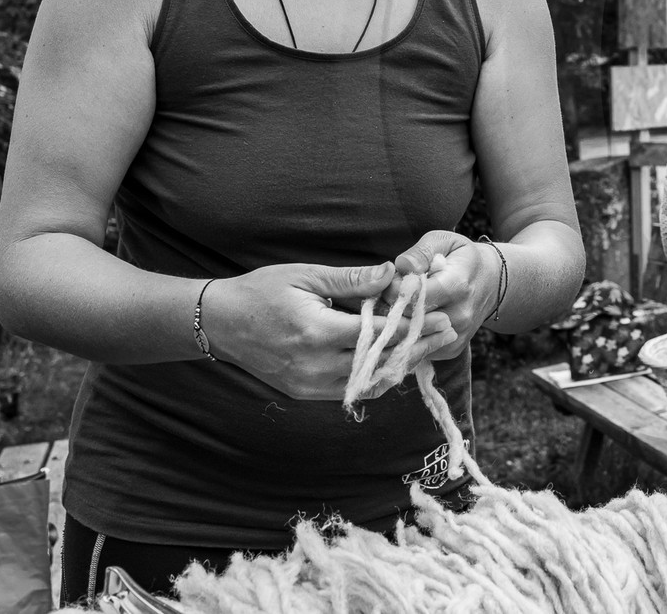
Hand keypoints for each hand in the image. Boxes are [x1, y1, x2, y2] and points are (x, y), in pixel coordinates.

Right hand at [202, 262, 454, 399]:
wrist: (219, 324)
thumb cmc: (261, 292)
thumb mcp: (306, 276)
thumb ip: (351, 280)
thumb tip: (392, 273)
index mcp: (316, 332)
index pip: (378, 333)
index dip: (413, 325)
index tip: (440, 316)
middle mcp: (314, 366)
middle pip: (380, 362)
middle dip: (417, 347)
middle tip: (447, 332)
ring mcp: (309, 385)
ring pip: (369, 382)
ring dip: (401, 365)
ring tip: (429, 347)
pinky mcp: (305, 393)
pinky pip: (351, 390)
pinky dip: (377, 377)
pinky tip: (396, 361)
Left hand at [393, 230, 502, 359]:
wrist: (491, 282)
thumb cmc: (460, 258)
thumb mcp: (444, 241)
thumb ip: (421, 251)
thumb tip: (402, 265)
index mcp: (458, 285)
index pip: (415, 296)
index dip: (395, 289)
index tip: (391, 280)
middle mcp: (460, 315)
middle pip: (410, 320)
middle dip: (391, 308)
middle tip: (388, 295)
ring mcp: (457, 335)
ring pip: (411, 339)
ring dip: (396, 325)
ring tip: (397, 307)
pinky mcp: (451, 349)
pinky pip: (418, 350)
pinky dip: (406, 338)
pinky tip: (408, 321)